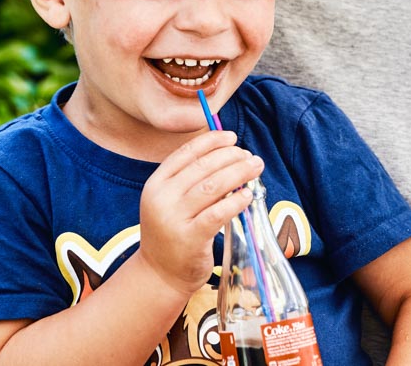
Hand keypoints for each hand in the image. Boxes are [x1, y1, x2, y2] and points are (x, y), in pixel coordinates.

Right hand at [138, 130, 262, 294]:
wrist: (159, 274)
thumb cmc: (172, 233)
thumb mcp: (170, 202)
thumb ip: (190, 180)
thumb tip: (228, 156)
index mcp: (156, 184)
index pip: (186, 153)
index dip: (211, 141)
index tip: (231, 137)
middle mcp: (162, 198)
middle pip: (202, 167)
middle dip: (230, 156)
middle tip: (250, 156)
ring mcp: (174, 218)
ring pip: (212, 186)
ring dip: (238, 173)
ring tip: (255, 167)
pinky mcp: (190, 238)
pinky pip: (217, 213)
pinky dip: (235, 201)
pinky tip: (248, 195)